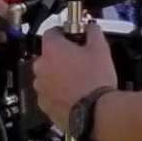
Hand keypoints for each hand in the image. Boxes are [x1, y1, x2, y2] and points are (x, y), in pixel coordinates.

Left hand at [34, 14, 120, 131]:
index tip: (73, 37)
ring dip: (58, 75)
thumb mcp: (101, 49)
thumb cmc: (95, 81)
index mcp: (51, 49)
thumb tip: (91, 27)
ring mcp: (40, 87)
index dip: (64, 33)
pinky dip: (58, 93)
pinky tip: (75, 94)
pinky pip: (49, 94)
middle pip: (49, 55)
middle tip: (79, 61)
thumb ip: (93, 32)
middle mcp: (41, 67)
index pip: (52, 32)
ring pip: (48, 75)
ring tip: (78, 80)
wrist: (95, 113)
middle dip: (62, 57)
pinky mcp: (44, 105)